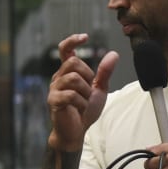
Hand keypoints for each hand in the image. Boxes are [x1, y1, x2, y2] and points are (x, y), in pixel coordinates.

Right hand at [47, 33, 118, 151]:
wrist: (76, 131)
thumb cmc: (84, 110)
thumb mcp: (99, 89)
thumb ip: (104, 72)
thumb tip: (114, 54)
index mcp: (68, 72)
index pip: (65, 49)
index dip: (73, 40)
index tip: (85, 37)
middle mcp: (58, 77)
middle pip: (73, 62)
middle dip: (87, 75)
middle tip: (89, 91)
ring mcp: (54, 89)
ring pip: (73, 78)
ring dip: (85, 91)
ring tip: (85, 101)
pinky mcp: (53, 101)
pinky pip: (71, 95)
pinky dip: (81, 103)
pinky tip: (81, 108)